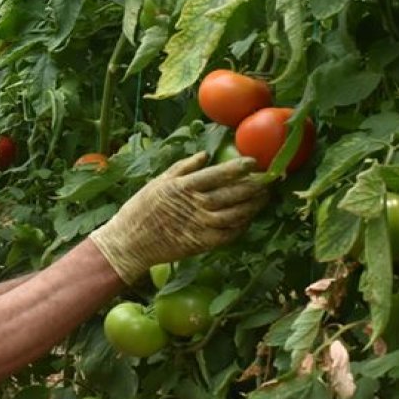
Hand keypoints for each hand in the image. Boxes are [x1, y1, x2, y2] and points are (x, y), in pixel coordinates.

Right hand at [90, 151, 268, 282]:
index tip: (253, 162)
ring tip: (264, 198)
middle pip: (231, 195)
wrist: (130, 242)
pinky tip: (248, 218)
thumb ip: (183, 167)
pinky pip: (227, 235)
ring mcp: (199, 226)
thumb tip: (205, 155)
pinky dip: (241, 226)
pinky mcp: (200, 243)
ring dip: (252, 206)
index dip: (237, 168)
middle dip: (253, 186)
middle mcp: (194, 206)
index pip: (217, 175)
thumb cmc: (141, 208)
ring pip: (234, 215)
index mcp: (183, 187)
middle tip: (268, 179)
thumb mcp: (158, 181)